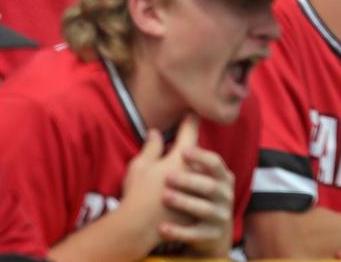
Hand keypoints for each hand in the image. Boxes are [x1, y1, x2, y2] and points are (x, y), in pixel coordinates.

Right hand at [118, 114, 200, 247]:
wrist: (140, 228)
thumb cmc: (138, 193)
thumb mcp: (140, 164)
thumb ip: (152, 146)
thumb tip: (156, 132)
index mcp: (181, 156)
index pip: (191, 130)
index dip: (190, 119)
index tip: (191, 112)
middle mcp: (194, 171)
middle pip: (198, 151)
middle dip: (191, 145)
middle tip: (183, 139)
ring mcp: (198, 191)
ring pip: (201, 171)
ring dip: (194, 166)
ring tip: (181, 165)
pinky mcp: (197, 207)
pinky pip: (200, 192)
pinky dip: (193, 185)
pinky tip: (182, 187)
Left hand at [158, 135, 234, 257]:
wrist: (210, 235)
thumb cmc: (197, 197)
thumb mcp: (192, 175)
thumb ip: (176, 152)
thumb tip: (154, 130)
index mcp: (221, 176)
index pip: (215, 163)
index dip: (200, 157)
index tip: (183, 151)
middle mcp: (224, 195)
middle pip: (209, 186)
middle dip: (189, 180)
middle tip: (168, 176)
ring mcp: (219, 217)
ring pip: (203, 209)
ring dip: (184, 202)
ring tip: (165, 197)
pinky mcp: (210, 236)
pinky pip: (194, 234)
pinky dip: (178, 231)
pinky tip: (162, 228)